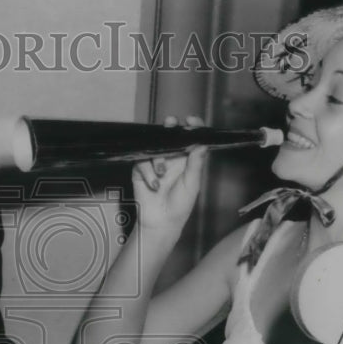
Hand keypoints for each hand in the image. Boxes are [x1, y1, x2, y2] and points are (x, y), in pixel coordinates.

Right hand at [132, 116, 206, 233]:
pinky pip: (142, 162)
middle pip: (170, 136)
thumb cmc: (180, 206)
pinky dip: (148, 173)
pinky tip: (154, 185)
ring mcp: (155, 163)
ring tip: (161, 174)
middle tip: (171, 123)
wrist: (160, 222)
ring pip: (154, 148)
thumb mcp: (192, 185)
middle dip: (170, 128)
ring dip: (158, 159)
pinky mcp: (140, 170)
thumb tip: (202, 145)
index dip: (192, 128)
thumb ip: (196, 164)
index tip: (192, 121)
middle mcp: (171, 158)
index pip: (191, 139)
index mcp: (187, 160)